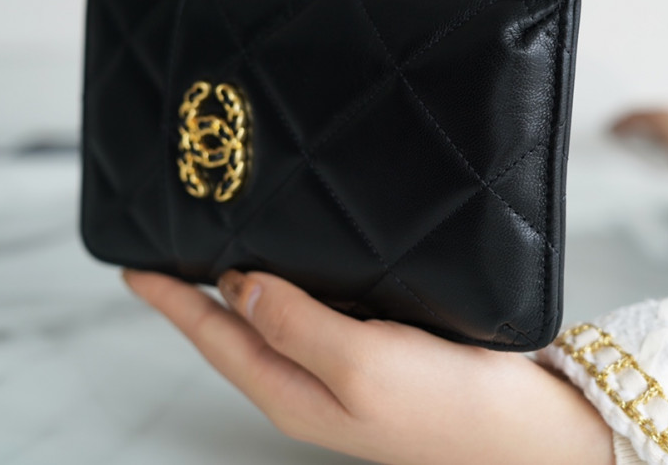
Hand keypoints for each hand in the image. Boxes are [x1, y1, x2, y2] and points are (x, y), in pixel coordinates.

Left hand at [123, 269, 612, 464]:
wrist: (532, 428)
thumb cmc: (449, 407)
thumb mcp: (360, 365)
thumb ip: (294, 323)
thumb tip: (238, 284)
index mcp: (291, 391)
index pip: (213, 337)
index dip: (171, 301)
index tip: (135, 265)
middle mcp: (310, 380)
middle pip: (236, 327)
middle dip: (198, 289)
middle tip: (173, 242)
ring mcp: (344, 366)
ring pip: (278, 314)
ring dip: (248, 280)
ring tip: (226, 240)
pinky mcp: (379, 346)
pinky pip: (321, 306)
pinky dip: (300, 278)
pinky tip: (303, 254)